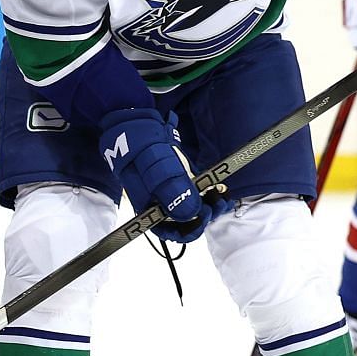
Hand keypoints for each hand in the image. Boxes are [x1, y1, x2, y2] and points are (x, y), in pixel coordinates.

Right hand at [98, 108, 211, 242]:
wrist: (136, 123)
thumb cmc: (139, 144)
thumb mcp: (154, 163)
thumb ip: (170, 187)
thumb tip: (191, 213)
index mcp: (147, 206)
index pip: (167, 232)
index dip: (188, 230)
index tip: (203, 216)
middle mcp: (159, 203)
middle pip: (183, 222)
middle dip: (204, 216)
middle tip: (217, 202)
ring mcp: (170, 192)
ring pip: (193, 209)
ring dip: (210, 206)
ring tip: (221, 194)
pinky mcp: (179, 181)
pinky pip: (197, 195)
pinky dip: (210, 194)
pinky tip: (218, 187)